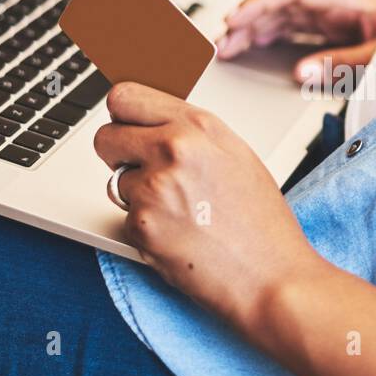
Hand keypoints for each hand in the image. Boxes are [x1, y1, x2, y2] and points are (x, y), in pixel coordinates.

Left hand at [94, 82, 322, 323]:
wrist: (270, 277)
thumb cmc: (262, 223)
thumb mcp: (236, 156)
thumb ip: (192, 134)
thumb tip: (154, 126)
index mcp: (199, 126)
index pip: (126, 98)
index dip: (123, 118)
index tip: (128, 130)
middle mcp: (174, 149)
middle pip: (105, 137)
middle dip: (117, 156)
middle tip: (144, 173)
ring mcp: (154, 187)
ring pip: (114, 182)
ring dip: (137, 197)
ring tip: (179, 212)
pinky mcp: (141, 226)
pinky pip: (124, 219)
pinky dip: (144, 230)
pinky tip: (179, 236)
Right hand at [217, 0, 375, 81]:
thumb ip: (341, 63)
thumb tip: (299, 73)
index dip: (260, 3)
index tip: (235, 20)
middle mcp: (340, 0)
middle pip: (283, 2)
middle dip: (249, 19)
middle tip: (221, 42)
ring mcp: (338, 12)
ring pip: (286, 14)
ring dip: (256, 28)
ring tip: (228, 47)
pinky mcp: (339, 26)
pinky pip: (298, 26)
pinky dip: (273, 35)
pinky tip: (254, 45)